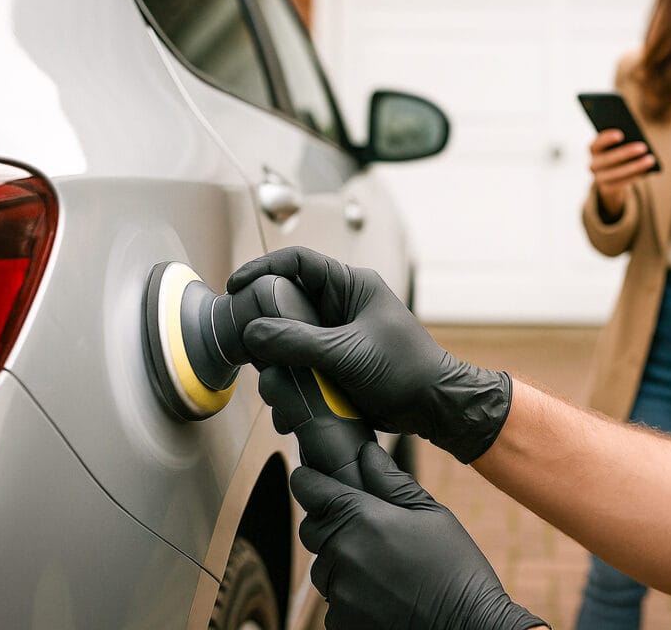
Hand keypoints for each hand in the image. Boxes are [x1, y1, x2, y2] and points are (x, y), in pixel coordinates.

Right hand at [229, 246, 510, 463]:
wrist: (435, 407)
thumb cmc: (407, 370)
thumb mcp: (348, 353)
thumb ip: (298, 342)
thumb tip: (254, 334)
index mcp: (351, 287)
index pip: (299, 263)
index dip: (263, 269)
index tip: (235, 288)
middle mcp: (341, 306)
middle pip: (287, 304)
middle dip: (267, 330)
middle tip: (252, 352)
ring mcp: (338, 336)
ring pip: (291, 341)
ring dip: (278, 366)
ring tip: (276, 387)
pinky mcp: (336, 365)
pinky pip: (302, 367)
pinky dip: (292, 384)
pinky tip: (289, 406)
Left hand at [292, 442, 545, 629]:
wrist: (468, 627)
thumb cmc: (455, 568)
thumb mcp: (431, 514)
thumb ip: (392, 481)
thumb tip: (366, 453)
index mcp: (362, 519)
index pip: (311, 491)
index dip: (309, 481)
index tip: (311, 477)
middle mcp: (343, 555)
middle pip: (313, 530)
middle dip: (330, 522)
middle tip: (365, 527)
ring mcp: (339, 594)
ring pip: (324, 568)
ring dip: (342, 562)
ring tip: (383, 567)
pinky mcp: (342, 624)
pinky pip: (334, 601)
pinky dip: (351, 594)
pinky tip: (384, 594)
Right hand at [589, 129, 655, 216]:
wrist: (610, 174)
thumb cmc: (618, 150)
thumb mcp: (618, 144)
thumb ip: (624, 140)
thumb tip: (637, 141)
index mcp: (594, 149)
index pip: (597, 143)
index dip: (607, 139)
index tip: (621, 135)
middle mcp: (594, 164)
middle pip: (608, 159)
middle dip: (626, 153)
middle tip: (643, 147)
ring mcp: (600, 178)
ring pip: (616, 173)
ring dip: (635, 166)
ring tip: (650, 159)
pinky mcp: (608, 188)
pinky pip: (621, 183)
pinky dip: (634, 176)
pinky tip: (647, 171)